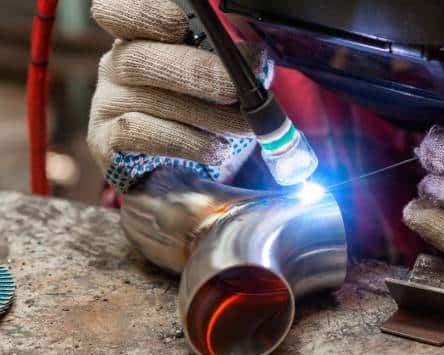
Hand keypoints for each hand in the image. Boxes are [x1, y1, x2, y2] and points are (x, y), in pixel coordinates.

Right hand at [88, 0, 273, 190]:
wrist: (177, 169)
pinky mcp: (107, 142)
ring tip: (242, 128)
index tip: (181, 24)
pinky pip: (143, 135)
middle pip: (141, 58)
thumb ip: (230, 66)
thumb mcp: (217, 83)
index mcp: (141, 38)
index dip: (148, 14)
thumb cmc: (199, 114)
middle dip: (197, 73)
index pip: (123, 12)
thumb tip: (256, 63)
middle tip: (237, 89)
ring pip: (148, 100)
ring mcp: (106, 104)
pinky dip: (187, 142)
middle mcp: (116, 65)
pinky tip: (217, 150)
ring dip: (205, 115)